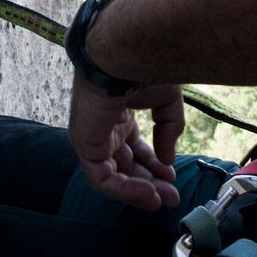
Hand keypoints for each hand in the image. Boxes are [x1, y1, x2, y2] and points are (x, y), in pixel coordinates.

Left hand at [68, 78, 185, 210]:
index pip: (133, 146)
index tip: (173, 175)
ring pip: (112, 175)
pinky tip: (148, 194)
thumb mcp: (166, 101)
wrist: (125, 55)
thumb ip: (168, 129)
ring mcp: (92, 135)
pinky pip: (101, 178)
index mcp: (119, 112)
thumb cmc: (145, 68)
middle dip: (148, 182)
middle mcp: (103, 126)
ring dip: (137, 191)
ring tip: (161, 201)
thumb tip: (168, 160)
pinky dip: (124, 190)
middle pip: (124, 163)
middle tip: (171, 196)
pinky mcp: (84, 145)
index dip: (153, 163)